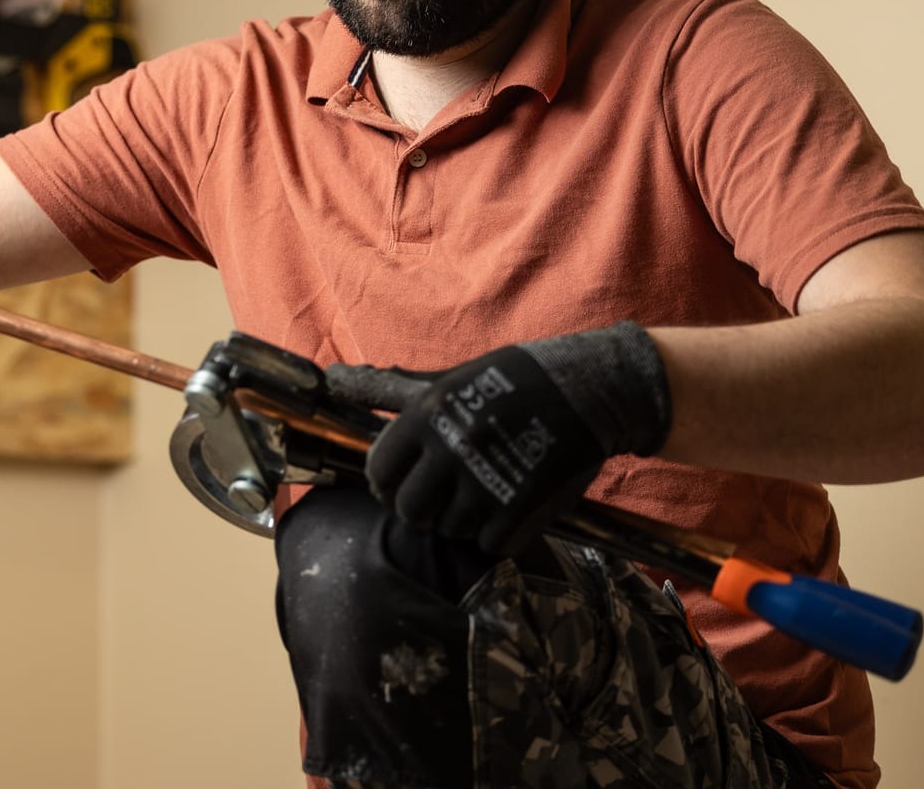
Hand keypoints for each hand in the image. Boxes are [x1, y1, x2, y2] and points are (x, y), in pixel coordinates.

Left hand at [360, 323, 671, 554]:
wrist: (590, 390)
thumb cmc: (511, 380)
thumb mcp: (446, 379)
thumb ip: (387, 389)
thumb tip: (332, 380)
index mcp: (426, 416)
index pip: (379, 473)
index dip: (388, 484)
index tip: (405, 482)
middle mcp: (449, 451)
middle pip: (409, 511)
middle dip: (423, 508)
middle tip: (447, 493)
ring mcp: (484, 484)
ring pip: (449, 531)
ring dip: (464, 520)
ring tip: (485, 491)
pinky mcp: (519, 511)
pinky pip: (490, 545)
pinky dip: (499, 533)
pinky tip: (511, 506)